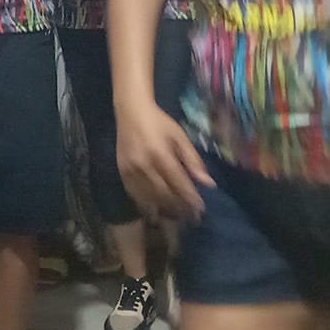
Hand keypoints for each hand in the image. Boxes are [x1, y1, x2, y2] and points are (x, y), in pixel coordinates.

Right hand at [118, 101, 210, 219]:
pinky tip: (156, 212)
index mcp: (161, 154)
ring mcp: (131, 170)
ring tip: (177, 218)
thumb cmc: (159, 123)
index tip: (200, 210)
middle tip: (191, 218)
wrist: (131, 112)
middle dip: (179, 208)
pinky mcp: (122, 172)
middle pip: (164, 194)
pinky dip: (146, 205)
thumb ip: (193, 160)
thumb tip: (207, 183)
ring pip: (149, 198)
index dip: (190, 199)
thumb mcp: (180, 137)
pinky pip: (134, 195)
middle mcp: (144, 165)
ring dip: (164, 210)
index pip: (178, 183)